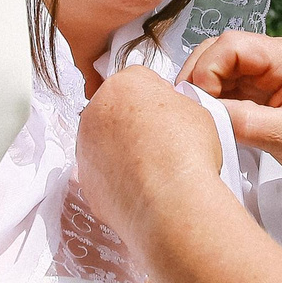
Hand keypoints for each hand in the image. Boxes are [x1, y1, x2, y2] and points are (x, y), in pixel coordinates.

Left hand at [76, 65, 223, 250]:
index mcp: (122, 85)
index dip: (158, 97)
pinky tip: (142, 186)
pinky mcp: (85, 180)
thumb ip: (174, 103)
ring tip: (153, 167)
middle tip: (161, 141)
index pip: (139, 81)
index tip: (168, 113)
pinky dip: (117, 178)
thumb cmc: (185, 155)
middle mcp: (95, 112)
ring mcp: (85, 147)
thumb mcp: (196, 110)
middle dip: (134, 123)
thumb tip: (171, 111)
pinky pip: (102, 173)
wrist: (170, 202)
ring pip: (105, 142)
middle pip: (115, 110)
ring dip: (123, 151)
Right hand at [182, 32, 281, 190]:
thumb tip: (202, 111)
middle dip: (200, 78)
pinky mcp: (266, 91)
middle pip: (221, 51)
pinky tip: (213, 122)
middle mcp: (278, 58)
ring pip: (222, 69)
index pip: (232, 45)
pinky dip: (217, 102)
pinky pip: (231, 87)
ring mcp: (271, 73)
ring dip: (206, 92)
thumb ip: (244, 122)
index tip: (199, 104)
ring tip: (200, 119)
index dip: (206, 69)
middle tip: (191, 112)